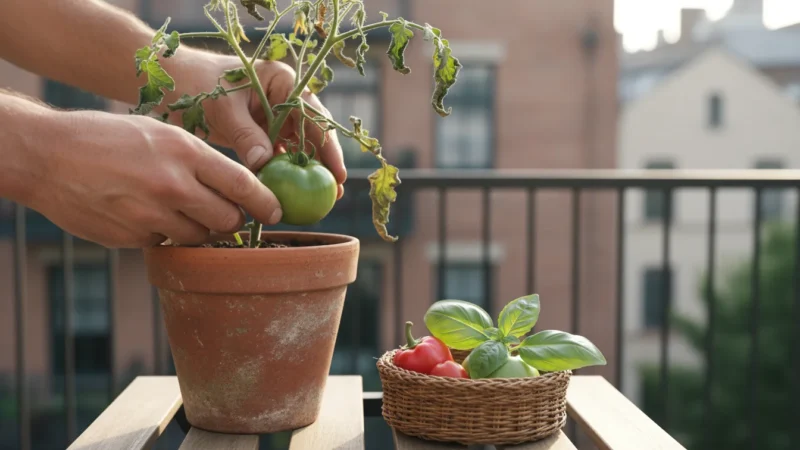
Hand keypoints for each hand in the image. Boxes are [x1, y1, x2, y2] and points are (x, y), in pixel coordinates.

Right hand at [31, 110, 282, 247]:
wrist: (47, 155)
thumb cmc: (107, 138)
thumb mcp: (160, 133)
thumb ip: (198, 160)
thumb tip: (235, 188)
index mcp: (185, 152)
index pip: (243, 185)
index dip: (266, 203)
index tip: (277, 212)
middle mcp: (173, 186)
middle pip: (228, 219)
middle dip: (233, 219)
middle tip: (227, 213)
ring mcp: (152, 216)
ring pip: (199, 237)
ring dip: (198, 228)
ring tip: (176, 207)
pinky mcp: (132, 238)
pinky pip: (165, 244)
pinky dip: (164, 235)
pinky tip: (144, 213)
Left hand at [171, 55, 346, 197]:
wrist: (176, 82)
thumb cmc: (199, 84)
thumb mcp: (222, 107)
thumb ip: (245, 134)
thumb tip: (264, 164)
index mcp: (283, 81)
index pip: (314, 116)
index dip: (328, 146)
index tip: (336, 173)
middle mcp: (286, 98)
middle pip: (313, 134)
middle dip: (325, 163)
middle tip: (334, 193)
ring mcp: (276, 116)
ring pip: (299, 147)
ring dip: (307, 172)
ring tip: (319, 201)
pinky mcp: (263, 132)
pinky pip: (280, 155)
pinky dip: (285, 173)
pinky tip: (290, 194)